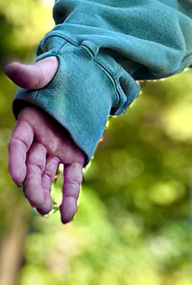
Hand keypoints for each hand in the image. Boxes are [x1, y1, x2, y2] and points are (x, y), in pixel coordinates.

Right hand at [5, 57, 85, 222]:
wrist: (87, 76)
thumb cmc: (63, 71)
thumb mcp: (49, 70)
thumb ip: (33, 73)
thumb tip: (12, 68)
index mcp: (29, 122)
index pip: (18, 145)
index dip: (16, 161)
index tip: (18, 177)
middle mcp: (39, 140)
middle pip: (31, 166)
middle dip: (32, 185)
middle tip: (37, 203)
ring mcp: (56, 150)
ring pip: (48, 176)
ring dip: (46, 194)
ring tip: (46, 211)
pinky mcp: (75, 156)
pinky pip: (71, 179)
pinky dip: (69, 196)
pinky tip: (67, 216)